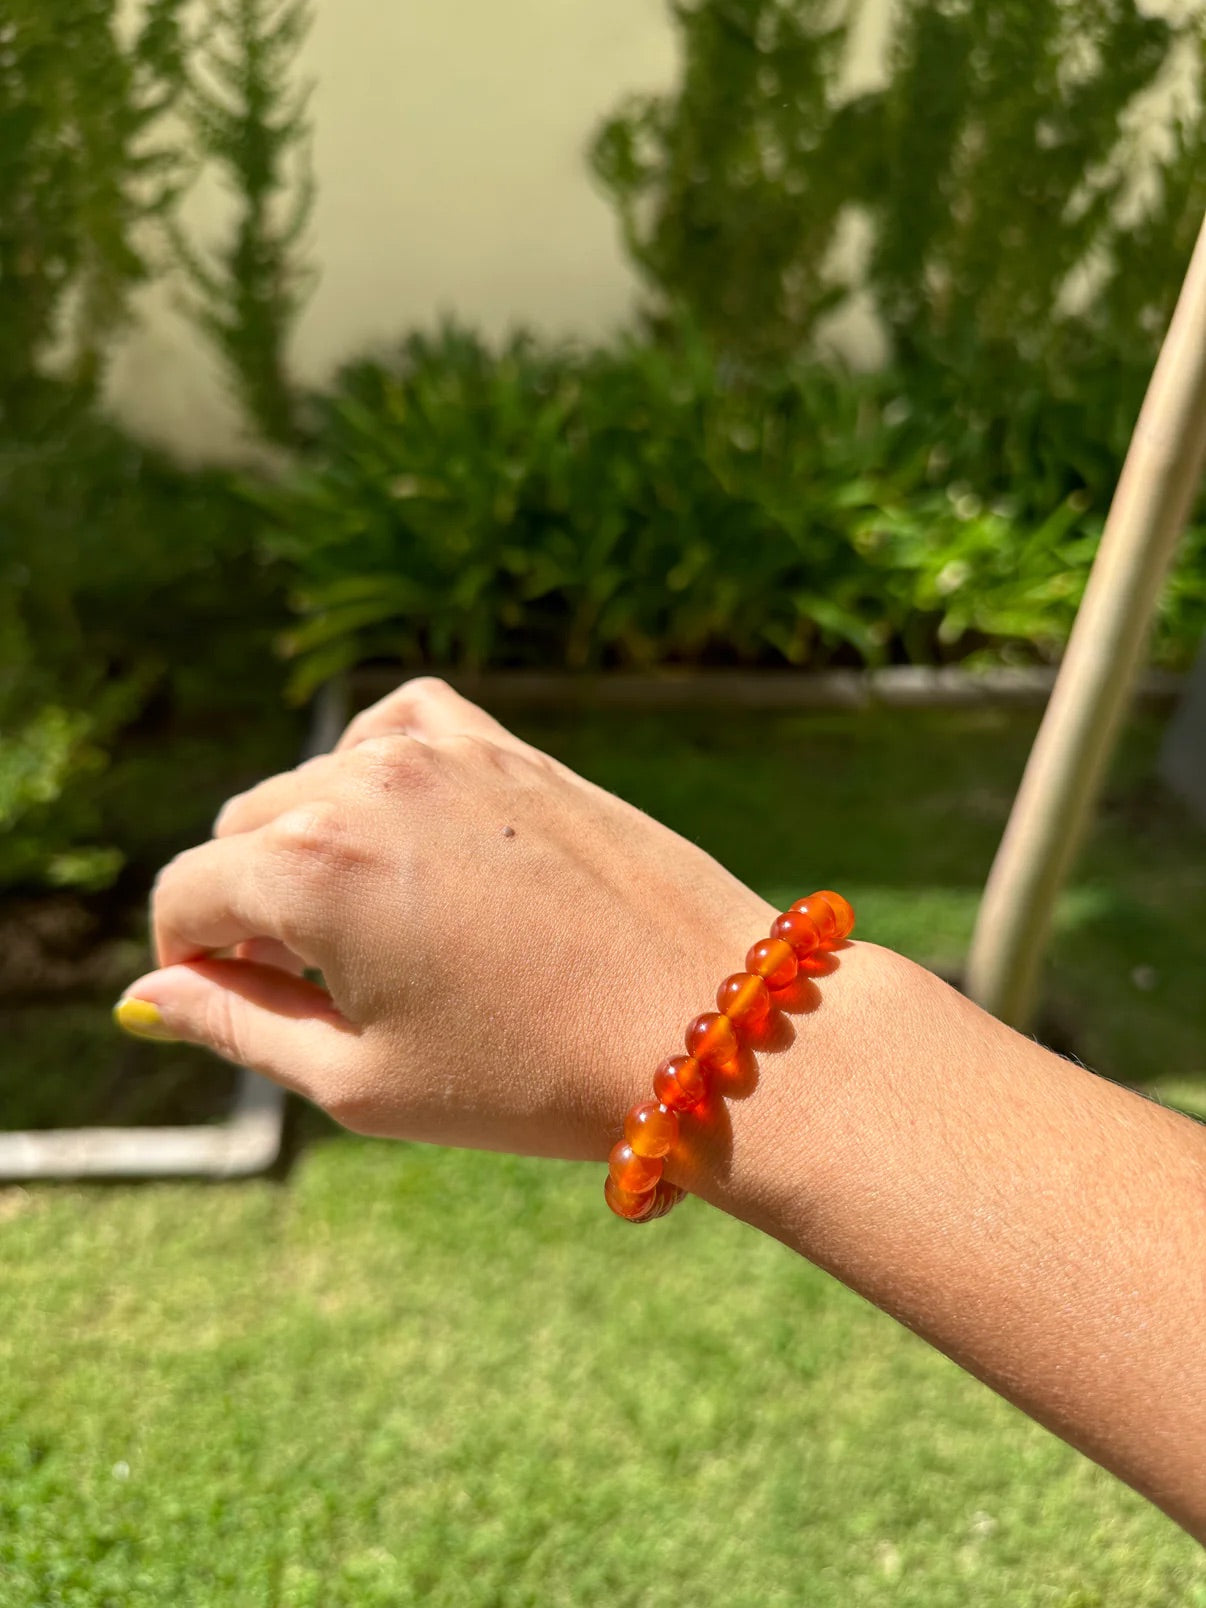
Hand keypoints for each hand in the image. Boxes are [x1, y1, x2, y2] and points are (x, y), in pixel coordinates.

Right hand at [119, 678, 772, 1162]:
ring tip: (381, 927)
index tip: (244, 1004)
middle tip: (323, 985)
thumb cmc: (530, 1073)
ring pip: (317, 782)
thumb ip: (235, 1025)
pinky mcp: (509, 746)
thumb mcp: (358, 1078)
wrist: (705, 1023)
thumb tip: (145, 998)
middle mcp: (365, 784)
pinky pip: (400, 726)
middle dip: (253, 907)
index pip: (187, 896)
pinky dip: (379, 770)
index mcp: (310, 868)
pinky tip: (409, 833)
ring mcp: (444, 752)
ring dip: (315, 846)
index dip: (194, 962)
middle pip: (244, 834)